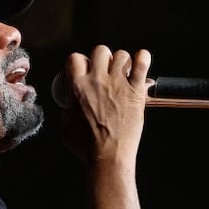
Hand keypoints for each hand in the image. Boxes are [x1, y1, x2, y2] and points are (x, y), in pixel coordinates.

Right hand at [59, 45, 151, 161]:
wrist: (109, 157)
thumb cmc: (88, 147)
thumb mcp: (66, 128)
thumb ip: (66, 113)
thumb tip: (68, 108)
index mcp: (77, 88)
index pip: (75, 58)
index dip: (80, 61)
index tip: (85, 68)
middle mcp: (97, 81)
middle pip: (100, 51)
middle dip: (102, 58)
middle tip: (106, 69)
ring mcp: (118, 84)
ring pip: (121, 55)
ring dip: (122, 61)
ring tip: (123, 71)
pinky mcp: (135, 91)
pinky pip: (142, 64)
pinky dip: (143, 59)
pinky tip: (141, 62)